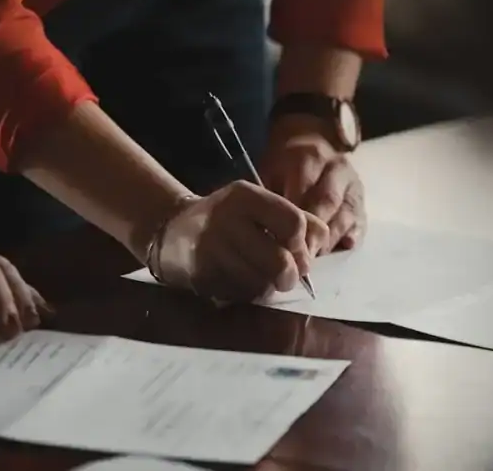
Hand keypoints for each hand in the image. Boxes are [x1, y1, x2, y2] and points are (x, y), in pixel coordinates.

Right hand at [154, 180, 329, 301]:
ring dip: (267, 287)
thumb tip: (320, 246)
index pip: (294, 223)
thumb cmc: (229, 218)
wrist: (173, 230)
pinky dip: (246, 294)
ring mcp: (210, 250)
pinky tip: (238, 280)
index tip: (297, 250)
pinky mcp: (201, 276)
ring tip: (260, 276)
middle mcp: (226, 220)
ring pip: (261, 285)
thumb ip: (296, 219)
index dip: (303, 244)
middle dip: (290, 276)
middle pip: (280, 262)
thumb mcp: (259, 205)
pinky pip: (239, 295)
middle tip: (287, 276)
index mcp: (244, 196)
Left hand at [261, 115, 366, 253]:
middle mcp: (336, 167)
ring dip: (329, 239)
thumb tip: (268, 232)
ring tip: (313, 257)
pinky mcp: (362, 199)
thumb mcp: (270, 171)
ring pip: (346, 214)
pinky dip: (351, 236)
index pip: (303, 190)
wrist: (312, 142)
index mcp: (309, 157)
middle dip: (312, 232)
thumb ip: (270, 198)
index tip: (282, 242)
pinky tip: (341, 247)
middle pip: (327, 202)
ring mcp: (353, 183)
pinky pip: (360, 220)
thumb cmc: (284, 165)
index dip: (294, 220)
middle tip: (298, 256)